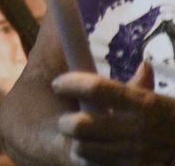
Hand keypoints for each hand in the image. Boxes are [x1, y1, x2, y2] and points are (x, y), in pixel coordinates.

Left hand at [53, 62, 174, 164]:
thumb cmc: (172, 123)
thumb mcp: (160, 103)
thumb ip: (142, 87)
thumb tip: (143, 65)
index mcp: (142, 103)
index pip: (95, 88)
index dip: (70, 84)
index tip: (58, 84)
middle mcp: (136, 128)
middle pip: (80, 124)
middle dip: (66, 121)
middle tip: (67, 119)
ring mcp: (134, 154)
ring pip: (83, 148)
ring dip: (77, 142)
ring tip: (79, 138)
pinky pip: (95, 165)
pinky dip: (89, 160)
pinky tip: (93, 153)